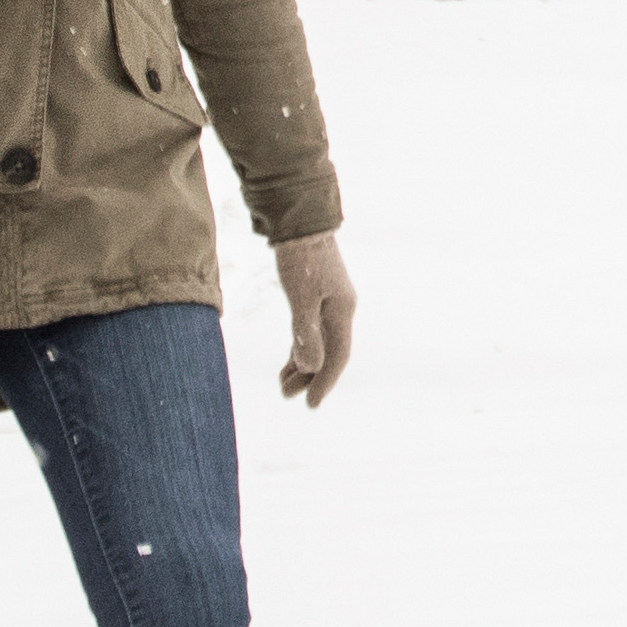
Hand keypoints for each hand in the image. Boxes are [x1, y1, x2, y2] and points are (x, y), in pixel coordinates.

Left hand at [269, 226, 354, 404]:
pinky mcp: (316, 294)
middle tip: (288, 397)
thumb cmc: (300, 258)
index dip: (324, 381)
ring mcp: (329, 301)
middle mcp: (340, 308)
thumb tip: (310, 368)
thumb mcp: (301, 298)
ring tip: (284, 384)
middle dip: (310, 377)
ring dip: (303, 364)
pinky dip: (300, 346)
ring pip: (319, 341)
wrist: (300, 222)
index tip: (311, 405)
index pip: (337, 356)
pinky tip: (289, 359)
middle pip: (329, 352)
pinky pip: (311, 329)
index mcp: (342, 310)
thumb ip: (306, 333)